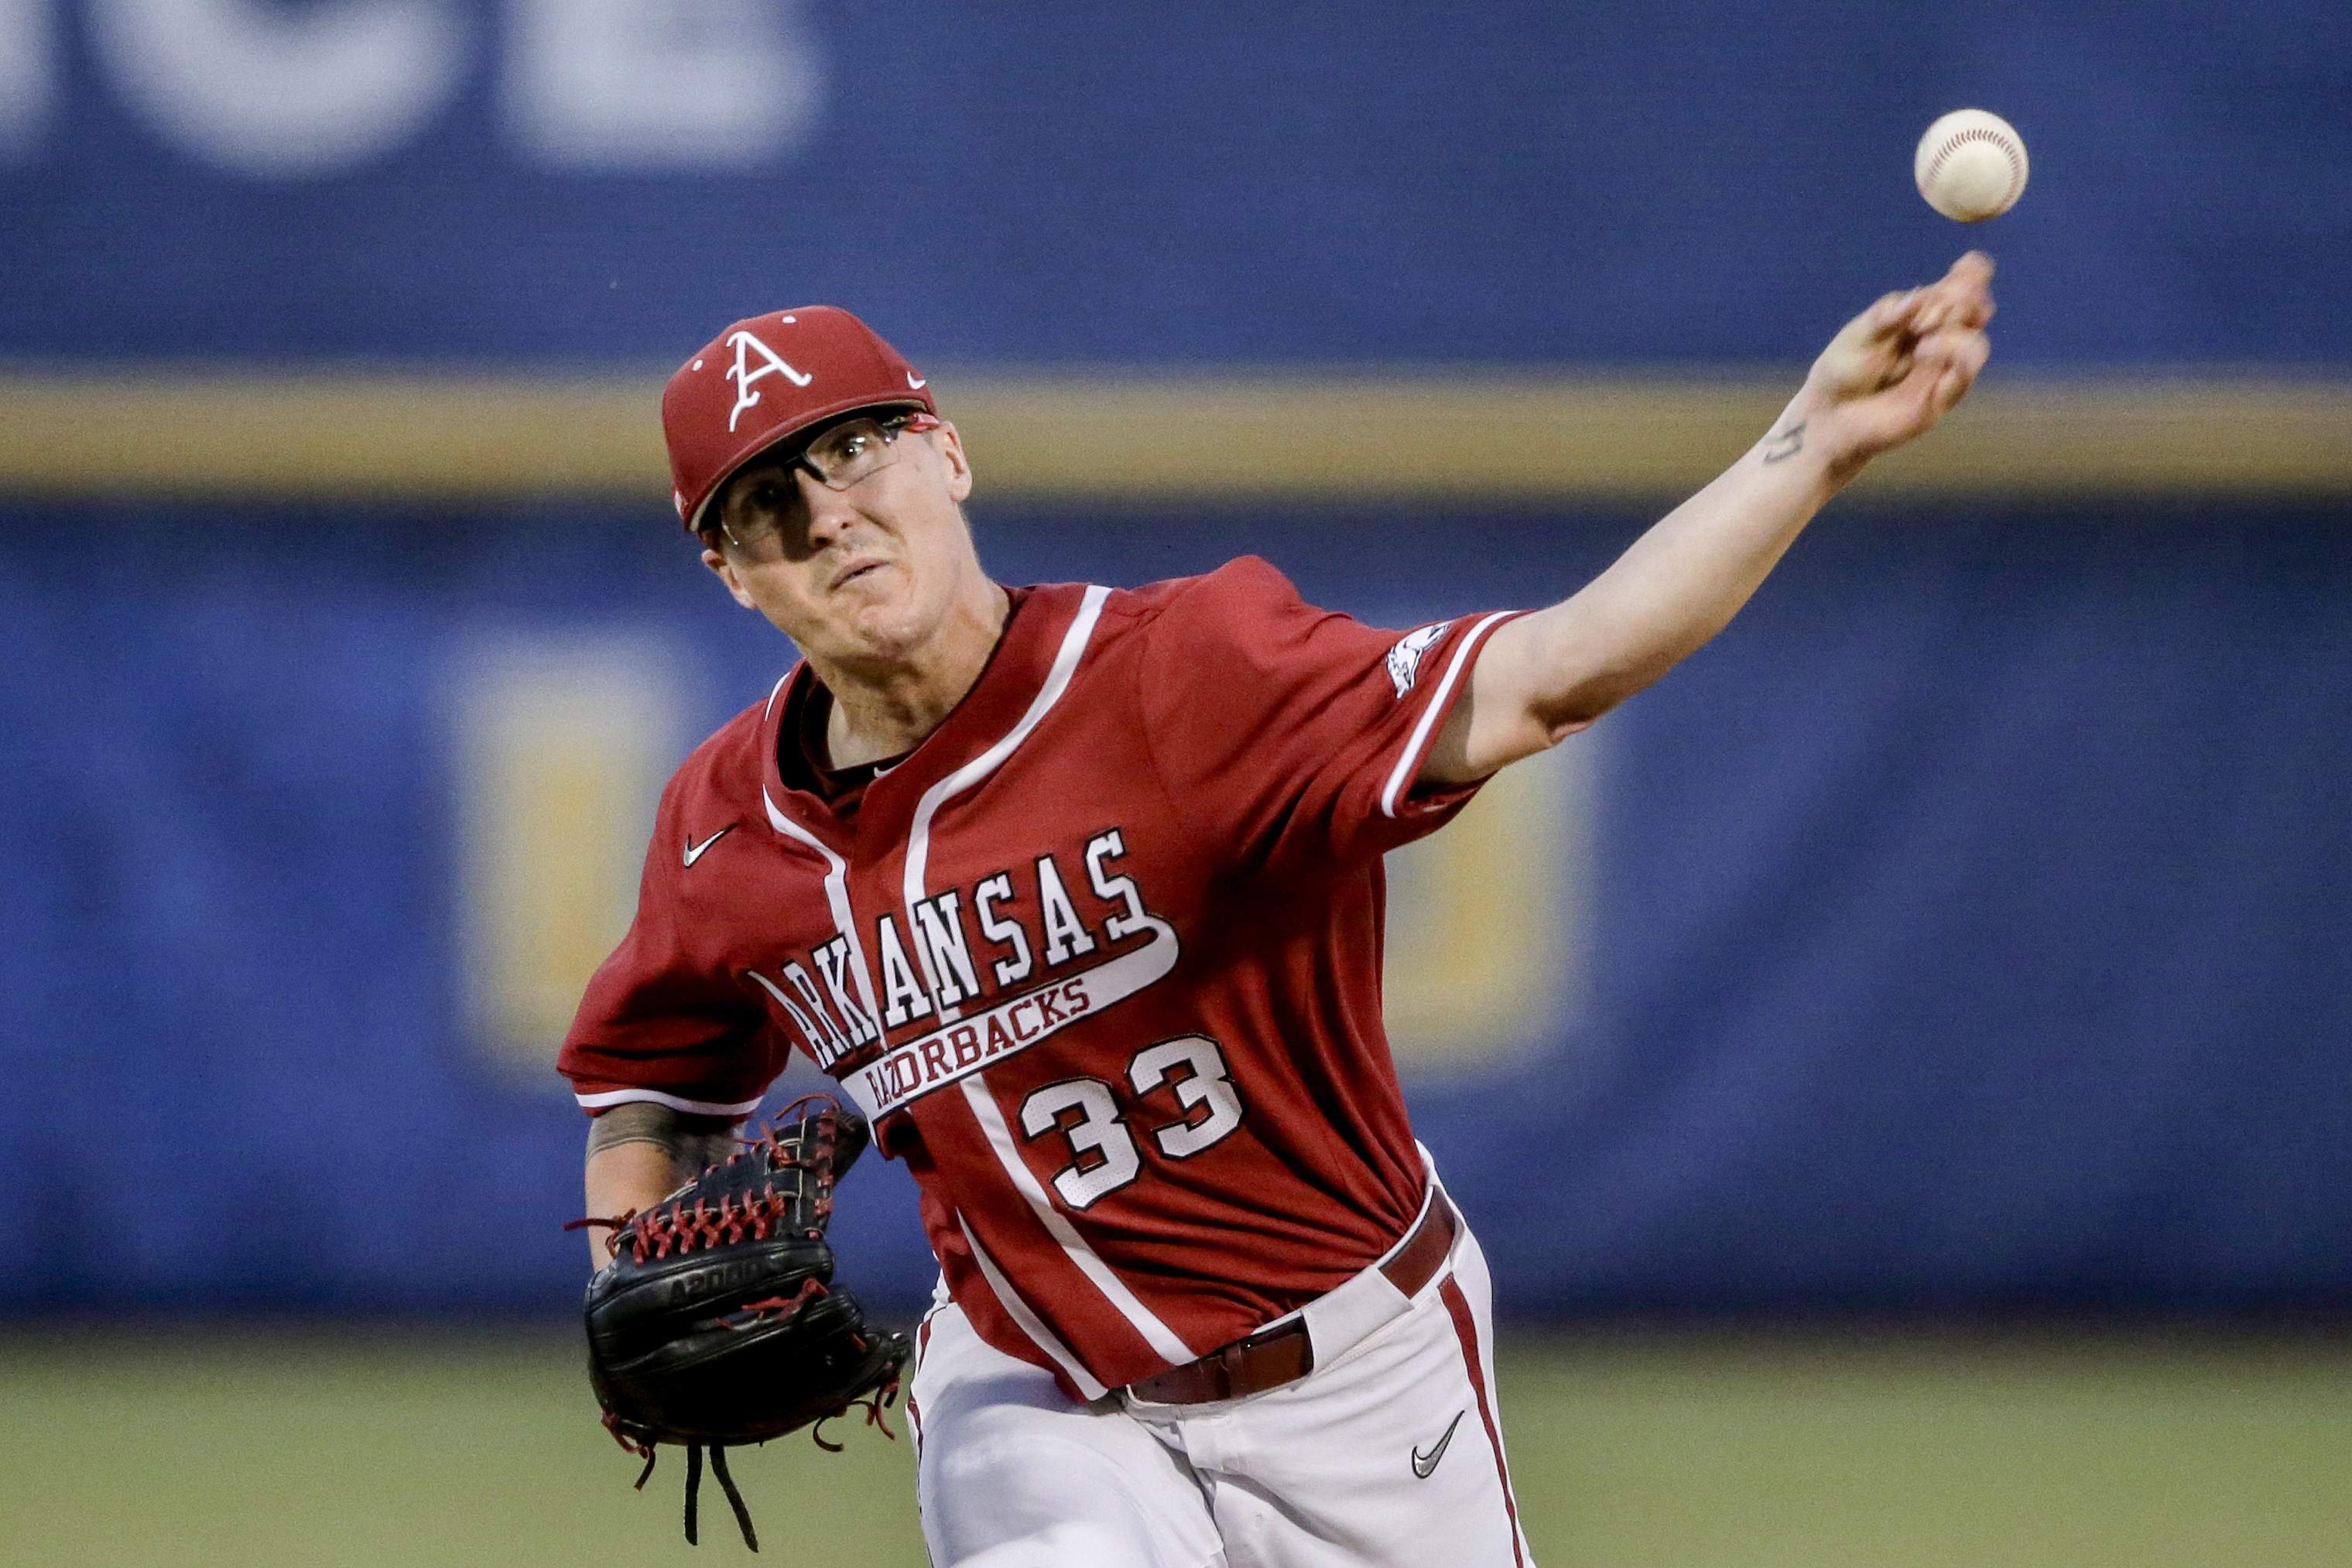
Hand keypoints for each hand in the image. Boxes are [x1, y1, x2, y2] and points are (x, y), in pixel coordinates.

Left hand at [1788, 251, 1995, 482]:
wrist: (1828, 417)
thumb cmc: (1842, 372)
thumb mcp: (1858, 337)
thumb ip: (1886, 317)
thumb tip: (1919, 296)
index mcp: (1922, 314)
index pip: (1960, 287)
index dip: (1972, 274)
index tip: (1968, 265)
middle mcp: (1940, 337)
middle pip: (1975, 309)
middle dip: (1966, 297)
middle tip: (1940, 302)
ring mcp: (1943, 368)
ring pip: (1976, 341)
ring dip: (1956, 331)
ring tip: (1923, 336)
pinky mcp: (1941, 398)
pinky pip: (1964, 375)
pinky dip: (1953, 356)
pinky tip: (1925, 349)